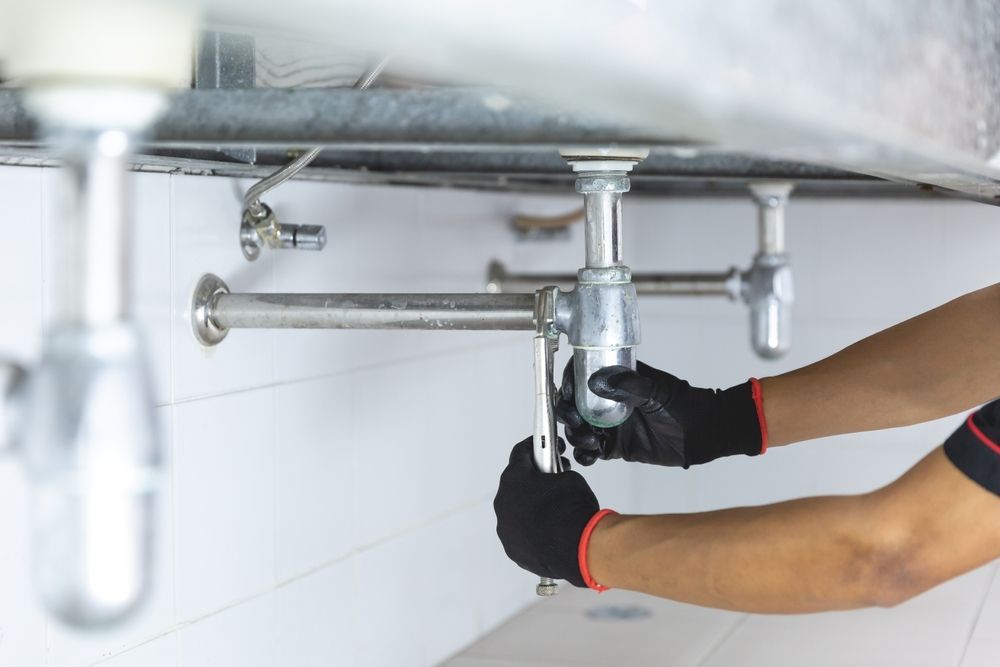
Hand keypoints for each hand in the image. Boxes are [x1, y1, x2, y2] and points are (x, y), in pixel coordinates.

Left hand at [494, 437, 597, 586]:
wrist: (578, 548)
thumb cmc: (573, 510)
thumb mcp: (571, 478)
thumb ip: (556, 474)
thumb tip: (555, 481)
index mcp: (515, 477)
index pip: (520, 453)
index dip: (534, 447)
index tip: (542, 447)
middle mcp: (504, 501)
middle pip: (516, 484)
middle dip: (533, 480)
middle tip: (552, 480)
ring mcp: (506, 527)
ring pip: (515, 511)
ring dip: (530, 507)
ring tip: (553, 510)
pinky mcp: (512, 548)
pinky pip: (520, 533)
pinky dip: (531, 530)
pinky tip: (549, 530)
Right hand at [555, 360, 765, 467]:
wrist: (705, 434)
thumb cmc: (686, 406)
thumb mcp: (657, 391)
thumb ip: (629, 386)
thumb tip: (598, 381)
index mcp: (617, 379)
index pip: (582, 375)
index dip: (568, 383)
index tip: (567, 394)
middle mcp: (609, 400)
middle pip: (574, 404)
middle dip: (567, 413)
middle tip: (577, 421)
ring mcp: (611, 424)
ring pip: (579, 428)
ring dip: (575, 435)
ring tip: (590, 440)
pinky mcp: (616, 447)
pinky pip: (591, 451)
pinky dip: (584, 455)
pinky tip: (590, 456)